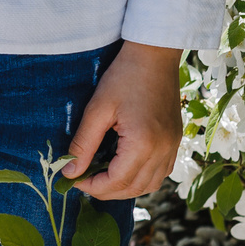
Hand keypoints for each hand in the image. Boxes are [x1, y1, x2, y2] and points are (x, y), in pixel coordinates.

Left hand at [61, 42, 183, 200]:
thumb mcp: (97, 109)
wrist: (155, 55)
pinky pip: (161, 172)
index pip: (116, 181)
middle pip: (134, 188)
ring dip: (125, 188)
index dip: (92, 186)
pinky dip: (141, 178)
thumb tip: (69, 172)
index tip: (73, 180)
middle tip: (83, 181)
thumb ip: (83, 144)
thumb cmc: (124, 76)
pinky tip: (123, 168)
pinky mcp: (175, 140)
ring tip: (101, 177)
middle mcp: (163, 150)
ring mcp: (173, 146)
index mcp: (144, 143)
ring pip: (150, 184)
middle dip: (106, 191)